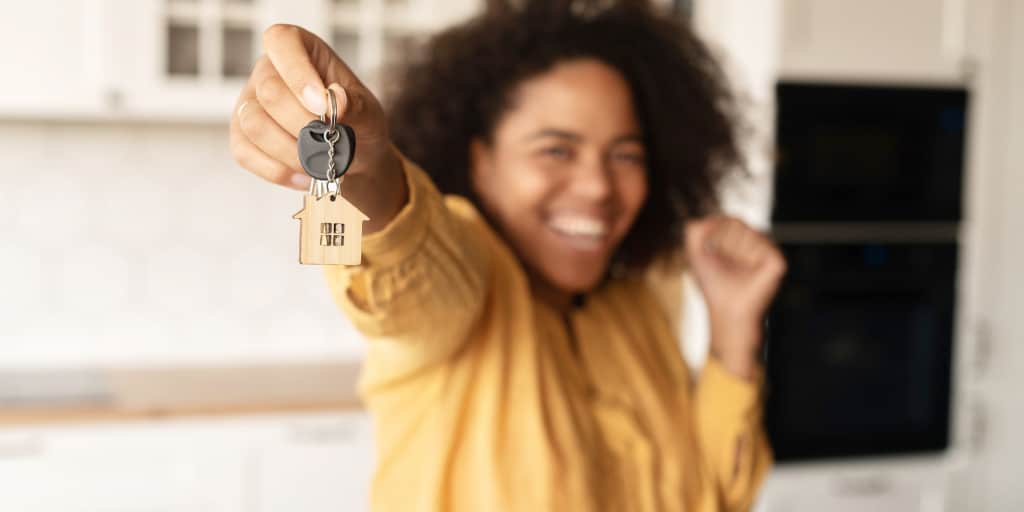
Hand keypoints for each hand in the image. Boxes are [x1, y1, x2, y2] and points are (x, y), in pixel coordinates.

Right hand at [229, 24, 405, 231]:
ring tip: (323, 164)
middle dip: (303, 125)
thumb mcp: (369, 112)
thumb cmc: (358, 123)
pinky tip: (306, 177)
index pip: (283, 41)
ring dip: (292, 152)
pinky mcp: (242, 137)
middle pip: (269, 92)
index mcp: (300, 50)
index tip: (322, 106)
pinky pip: (246, 153)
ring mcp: (249, 104)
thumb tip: (337, 99)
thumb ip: (355, 105)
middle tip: (331, 144)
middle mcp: (267, 72)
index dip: (298, 73)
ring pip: (254, 125)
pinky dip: (279, 171)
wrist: (353, 157)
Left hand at [685, 216, 785, 378]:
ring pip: (746, 230)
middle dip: (721, 243)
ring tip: (736, 269)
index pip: (725, 219)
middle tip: (724, 265)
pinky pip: (759, 243)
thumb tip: (710, 217)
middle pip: (735, 221)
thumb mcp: (694, 253)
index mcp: (741, 237)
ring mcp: (769, 250)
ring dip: (732, 251)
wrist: (725, 309)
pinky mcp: (778, 261)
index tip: (712, 256)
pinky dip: (747, 257)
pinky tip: (749, 271)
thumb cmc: (712, 283)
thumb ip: (694, 229)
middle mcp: (758, 240)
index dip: (713, 237)